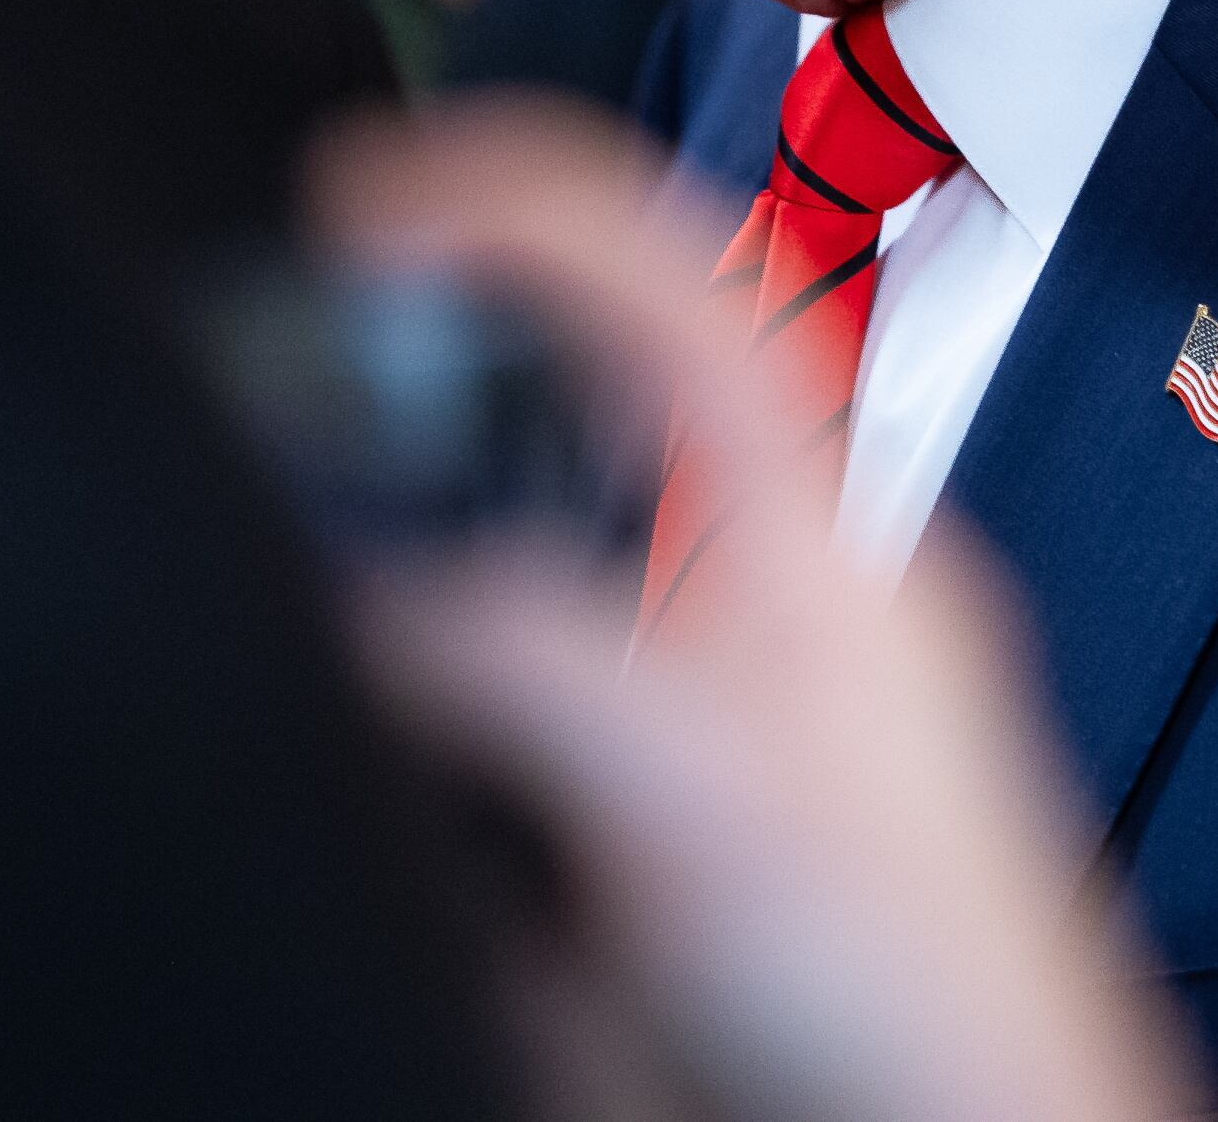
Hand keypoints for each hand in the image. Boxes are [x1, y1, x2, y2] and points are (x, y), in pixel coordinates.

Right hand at [314, 102, 1204, 1121]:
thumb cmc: (936, 1014)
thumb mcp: (704, 794)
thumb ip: (525, 657)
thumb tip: (369, 597)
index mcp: (809, 544)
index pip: (672, 288)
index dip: (520, 204)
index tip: (361, 204)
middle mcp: (738, 612)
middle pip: (562, 409)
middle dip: (422, 368)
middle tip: (285, 368)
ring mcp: (667, 730)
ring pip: (497, 567)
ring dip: (389, 561)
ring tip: (281, 561)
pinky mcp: (604, 848)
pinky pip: (465, 733)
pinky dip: (389, 725)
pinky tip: (348, 756)